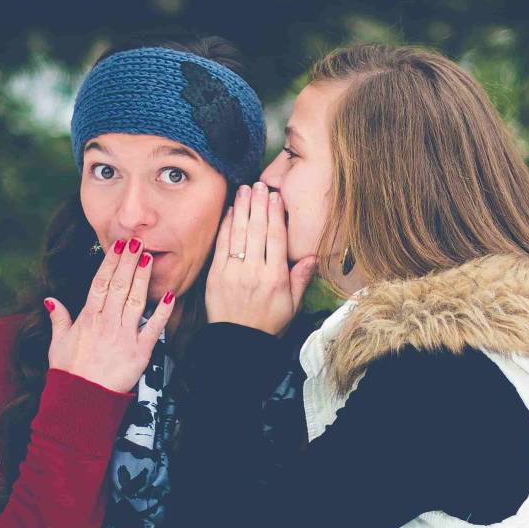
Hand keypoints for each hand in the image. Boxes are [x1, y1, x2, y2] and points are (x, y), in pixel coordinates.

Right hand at [42, 238, 174, 391]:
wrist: (80, 401)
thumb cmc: (69, 373)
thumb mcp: (57, 344)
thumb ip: (58, 319)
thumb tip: (51, 300)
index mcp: (87, 319)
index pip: (100, 283)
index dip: (110, 263)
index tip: (118, 246)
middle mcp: (106, 323)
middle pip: (119, 286)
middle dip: (128, 262)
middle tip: (136, 241)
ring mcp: (123, 336)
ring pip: (135, 300)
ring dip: (142, 278)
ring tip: (149, 257)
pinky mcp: (139, 352)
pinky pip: (153, 328)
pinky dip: (162, 312)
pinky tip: (169, 295)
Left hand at [205, 182, 318, 334]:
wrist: (238, 342)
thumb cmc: (267, 323)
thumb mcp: (292, 305)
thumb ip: (300, 279)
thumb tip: (312, 256)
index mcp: (275, 278)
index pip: (276, 238)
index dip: (276, 214)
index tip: (276, 197)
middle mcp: (254, 271)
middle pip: (257, 230)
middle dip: (259, 204)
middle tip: (260, 184)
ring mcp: (233, 272)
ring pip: (239, 233)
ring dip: (242, 208)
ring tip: (245, 189)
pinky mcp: (216, 275)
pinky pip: (222, 245)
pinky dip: (226, 226)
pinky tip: (231, 211)